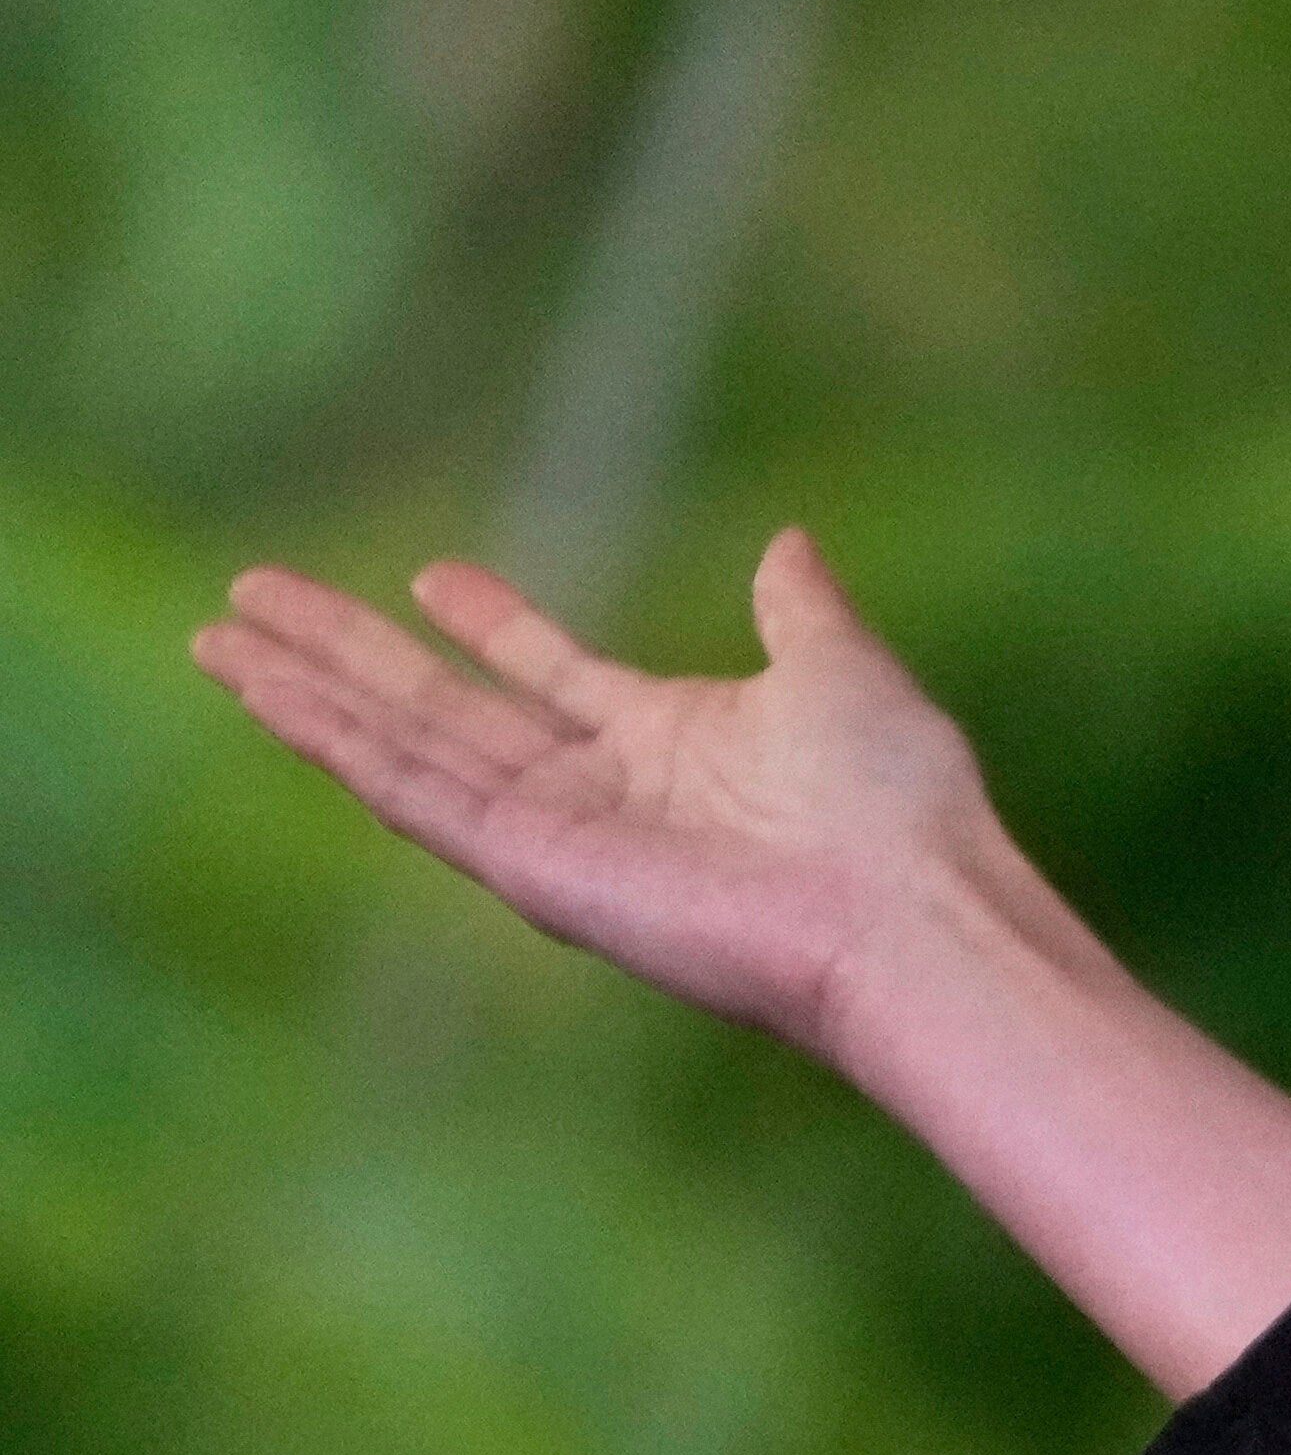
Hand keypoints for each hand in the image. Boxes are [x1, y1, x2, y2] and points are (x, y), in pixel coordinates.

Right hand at [191, 527, 1035, 1065]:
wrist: (910, 911)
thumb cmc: (901, 806)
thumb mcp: (841, 670)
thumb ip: (799, 610)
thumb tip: (790, 543)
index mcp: (675, 743)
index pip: (551, 675)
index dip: (490, 626)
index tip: (430, 577)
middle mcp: (605, 794)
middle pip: (446, 707)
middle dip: (350, 653)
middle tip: (255, 596)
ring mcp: (561, 837)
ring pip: (404, 750)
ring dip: (308, 695)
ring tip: (217, 641)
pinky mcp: (533, 871)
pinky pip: (414, 796)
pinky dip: (336, 744)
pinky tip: (268, 695)